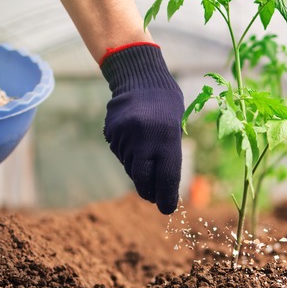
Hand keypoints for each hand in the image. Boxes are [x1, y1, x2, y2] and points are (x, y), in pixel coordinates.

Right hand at [100, 43, 183, 213]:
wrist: (141, 78)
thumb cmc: (166, 107)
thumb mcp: (174, 130)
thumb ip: (168, 157)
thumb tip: (161, 189)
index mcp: (167, 138)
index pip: (167, 178)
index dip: (166, 197)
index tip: (167, 209)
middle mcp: (145, 139)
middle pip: (143, 179)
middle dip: (148, 191)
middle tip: (153, 196)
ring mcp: (126, 135)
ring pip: (130, 166)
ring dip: (138, 167)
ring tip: (144, 148)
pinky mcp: (112, 132)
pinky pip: (119, 153)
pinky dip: (127, 153)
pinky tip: (132, 137)